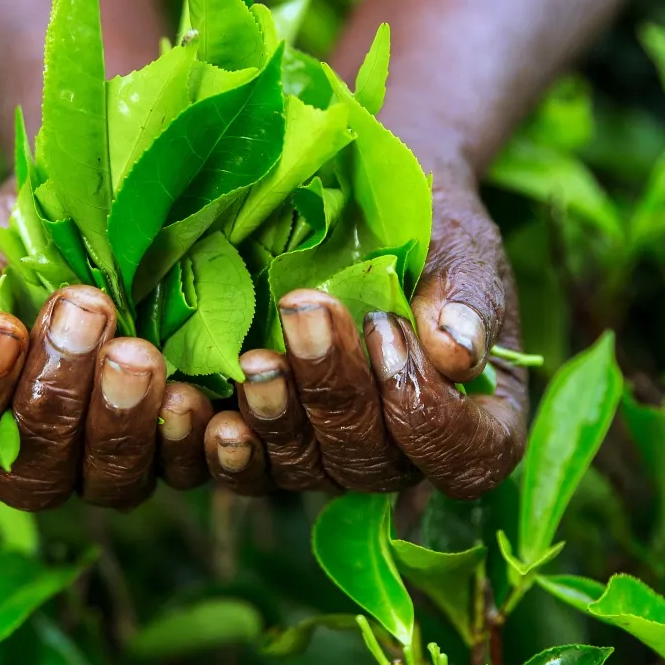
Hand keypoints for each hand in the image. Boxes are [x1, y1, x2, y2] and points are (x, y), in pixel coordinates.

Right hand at [0, 180, 212, 511]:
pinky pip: (189, 470)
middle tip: (81, 313)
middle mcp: (40, 460)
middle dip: (53, 396)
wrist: (121, 201)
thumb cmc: (35, 233)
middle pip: (32, 474)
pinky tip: (190, 396)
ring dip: (121, 418)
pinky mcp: (180, 451)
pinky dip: (189, 440)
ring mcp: (111, 464)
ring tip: (135, 352)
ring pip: (110, 482)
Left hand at [206, 166, 529, 501]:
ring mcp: (330, 452)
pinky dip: (216, 447)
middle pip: (374, 464)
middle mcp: (401, 449)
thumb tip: (458, 357)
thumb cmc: (426, 222)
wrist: (359, 193)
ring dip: (276, 419)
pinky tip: (191, 406)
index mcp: (473, 417)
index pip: (468, 460)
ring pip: (305, 471)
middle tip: (305, 311)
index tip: (389, 333)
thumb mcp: (460, 242)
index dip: (430, 419)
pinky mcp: (267, 441)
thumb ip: (468, 295)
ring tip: (253, 359)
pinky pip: (242, 471)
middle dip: (337, 392)